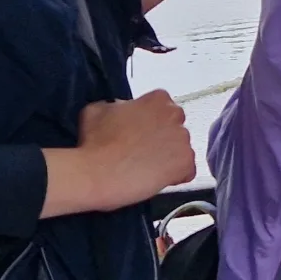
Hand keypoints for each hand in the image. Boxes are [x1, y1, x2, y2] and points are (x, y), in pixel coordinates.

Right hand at [41, 90, 194, 217]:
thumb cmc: (93, 141)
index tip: (138, 135)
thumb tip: (123, 110)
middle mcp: (175, 115)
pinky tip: (156, 180)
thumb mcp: (98, 109)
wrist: (96, 172)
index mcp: (158, 99)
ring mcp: (183, 139)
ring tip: (146, 170)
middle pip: (175, 128)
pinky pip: (187, 171)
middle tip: (142, 153)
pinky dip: (175, 177)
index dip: (151, 124)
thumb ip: (119, 106)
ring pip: (181, 150)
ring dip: (168, 159)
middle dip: (163, 140)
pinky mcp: (186, 163)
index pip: (163, 110)